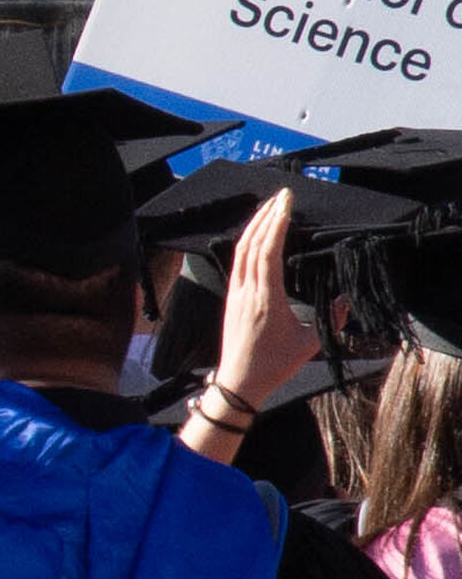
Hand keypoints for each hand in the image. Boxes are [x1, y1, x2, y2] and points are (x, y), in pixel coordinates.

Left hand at [175, 191, 311, 458]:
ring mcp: (236, 293)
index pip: (268, 252)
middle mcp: (247, 291)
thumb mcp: (309, 344)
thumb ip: (330, 320)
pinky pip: (237, 262)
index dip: (276, 224)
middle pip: (252, 244)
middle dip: (266, 216)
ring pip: (241, 251)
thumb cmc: (274, 365)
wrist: (238, 383)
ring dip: (254, 226)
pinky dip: (246, 243)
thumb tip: (346, 299)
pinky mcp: (232, 298)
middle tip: (281, 195)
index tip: (286, 202)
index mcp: (267, 298)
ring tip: (268, 207)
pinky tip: (254, 236)